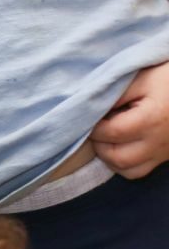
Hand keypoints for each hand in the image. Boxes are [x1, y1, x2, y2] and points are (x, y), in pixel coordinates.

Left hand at [92, 61, 168, 179]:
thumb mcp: (143, 76)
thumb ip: (115, 92)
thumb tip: (88, 109)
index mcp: (153, 118)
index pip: (112, 132)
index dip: (94, 127)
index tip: (88, 117)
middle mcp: (160, 141)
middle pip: (118, 157)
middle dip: (100, 145)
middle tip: (96, 129)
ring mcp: (166, 151)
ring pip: (129, 170)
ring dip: (111, 158)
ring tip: (107, 139)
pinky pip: (142, 171)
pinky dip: (126, 164)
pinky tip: (122, 147)